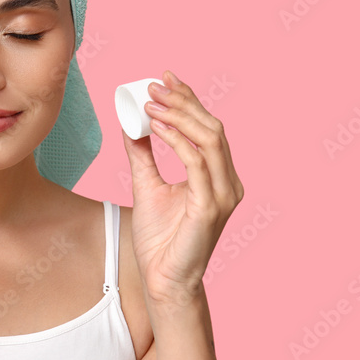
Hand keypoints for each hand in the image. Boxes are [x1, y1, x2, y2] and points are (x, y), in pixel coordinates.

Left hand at [121, 71, 243, 307]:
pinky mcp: (210, 207)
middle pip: (212, 128)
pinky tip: (157, 129)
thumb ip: (143, 155)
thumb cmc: (160, 239)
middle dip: (183, 102)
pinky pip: (196, 164)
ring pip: (209, 140)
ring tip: (152, 103)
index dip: (188, 100)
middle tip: (154, 85)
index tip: (162, 79)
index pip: (207, 128)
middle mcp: (228, 182)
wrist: (163, 279)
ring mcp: (223, 195)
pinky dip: (177, 142)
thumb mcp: (146, 186)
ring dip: (179, 116)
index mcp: (218, 176)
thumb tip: (131, 125)